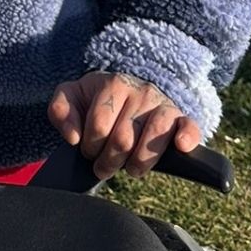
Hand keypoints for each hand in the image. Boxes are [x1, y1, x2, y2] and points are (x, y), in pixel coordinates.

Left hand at [48, 72, 202, 179]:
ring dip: (138, 163)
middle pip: (123, 140)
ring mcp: (163, 105)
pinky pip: (189, 127)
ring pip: (153, 140)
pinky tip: (180, 146)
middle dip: (109, 161)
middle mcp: (142, 91)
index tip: (89, 149)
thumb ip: (60, 110)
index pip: (99, 126)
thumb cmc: (98, 101)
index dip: (90, 147)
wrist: (128, 92)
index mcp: (114, 83)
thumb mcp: (74, 98)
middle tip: (106, 163)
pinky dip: (187, 138)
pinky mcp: (182, 119)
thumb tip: (72, 136)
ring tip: (130, 167)